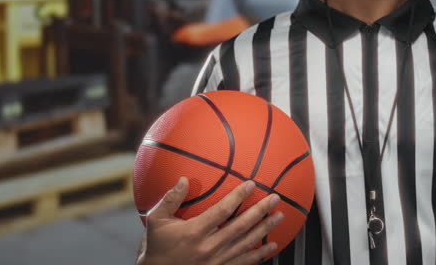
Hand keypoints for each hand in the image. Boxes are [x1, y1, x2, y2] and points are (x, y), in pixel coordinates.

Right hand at [137, 177, 283, 264]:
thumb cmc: (156, 247)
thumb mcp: (156, 221)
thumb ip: (170, 200)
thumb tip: (184, 179)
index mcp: (194, 232)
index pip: (222, 211)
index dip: (238, 197)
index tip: (252, 185)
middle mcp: (208, 247)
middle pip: (240, 227)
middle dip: (260, 211)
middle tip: (275, 199)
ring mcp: (216, 262)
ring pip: (246, 244)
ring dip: (265, 230)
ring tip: (279, 217)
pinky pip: (244, 262)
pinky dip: (260, 255)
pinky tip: (272, 246)